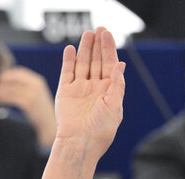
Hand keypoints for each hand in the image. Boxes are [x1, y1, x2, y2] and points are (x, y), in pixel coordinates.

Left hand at [0, 66, 56, 145]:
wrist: (49, 124)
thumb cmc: (38, 111)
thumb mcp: (35, 95)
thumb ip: (25, 88)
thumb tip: (8, 82)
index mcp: (37, 81)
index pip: (19, 72)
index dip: (7, 74)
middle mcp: (36, 85)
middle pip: (14, 78)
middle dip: (2, 81)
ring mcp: (33, 94)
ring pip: (11, 88)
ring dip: (0, 89)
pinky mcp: (29, 103)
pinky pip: (12, 98)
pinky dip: (3, 97)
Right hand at [33, 27, 124, 178]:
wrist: (79, 143)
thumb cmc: (100, 130)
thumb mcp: (115, 106)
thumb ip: (116, 85)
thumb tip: (120, 65)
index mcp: (109, 90)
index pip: (109, 64)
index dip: (109, 48)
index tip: (107, 34)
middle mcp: (94, 87)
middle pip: (96, 61)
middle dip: (97, 45)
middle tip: (97, 30)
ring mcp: (79, 89)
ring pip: (82, 64)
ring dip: (85, 49)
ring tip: (86, 34)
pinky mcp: (65, 93)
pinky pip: (67, 73)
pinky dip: (68, 61)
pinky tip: (71, 50)